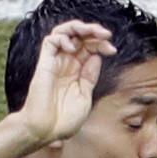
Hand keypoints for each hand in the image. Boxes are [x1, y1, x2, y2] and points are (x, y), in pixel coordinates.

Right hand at [14, 20, 114, 145]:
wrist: (45, 131)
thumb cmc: (63, 120)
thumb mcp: (85, 96)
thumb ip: (90, 77)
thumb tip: (96, 57)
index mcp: (76, 72)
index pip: (89, 48)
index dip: (101, 44)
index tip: (112, 49)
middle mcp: (66, 64)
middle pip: (79, 36)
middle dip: (94, 30)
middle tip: (105, 34)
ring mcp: (55, 62)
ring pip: (64, 32)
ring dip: (79, 27)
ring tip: (91, 31)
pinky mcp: (44, 63)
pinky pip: (50, 40)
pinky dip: (63, 37)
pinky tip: (72, 47)